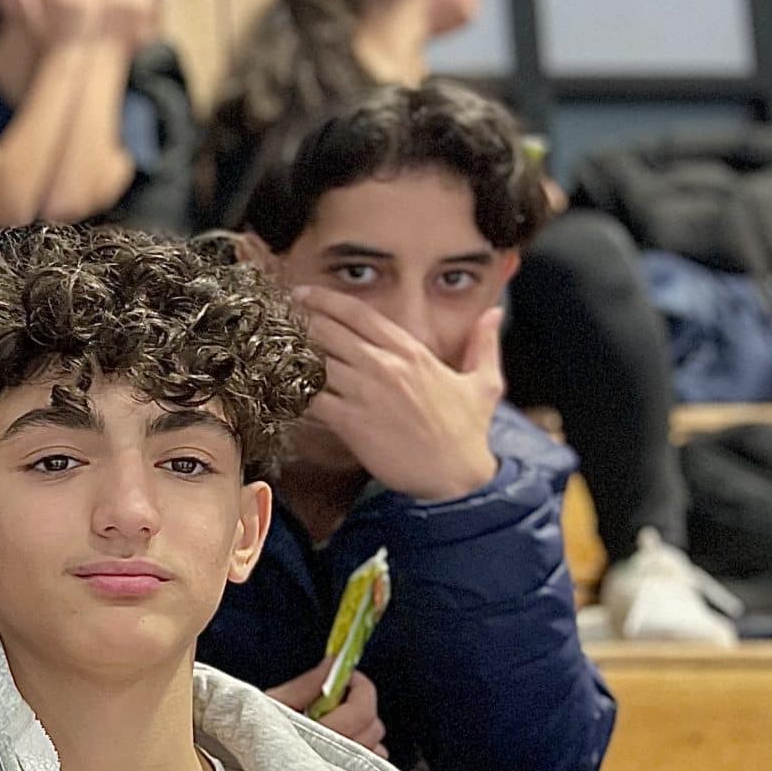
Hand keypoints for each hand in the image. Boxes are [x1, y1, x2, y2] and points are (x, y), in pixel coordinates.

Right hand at [268, 660, 386, 757]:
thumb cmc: (251, 742)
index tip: (346, 678)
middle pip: (373, 727)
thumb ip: (307, 685)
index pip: (362, 710)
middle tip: (336, 700)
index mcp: (320, 738)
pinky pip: (371, 764)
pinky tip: (339, 747)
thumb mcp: (273, 706)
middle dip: (360, 707)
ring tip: (335, 727)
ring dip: (362, 731)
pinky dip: (363, 750)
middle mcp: (337, 760)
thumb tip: (332, 665)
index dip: (359, 687)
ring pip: (376, 747)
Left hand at [296, 289, 502, 502]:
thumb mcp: (484, 382)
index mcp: (411, 352)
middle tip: (281, 321)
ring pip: (316, 362)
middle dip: (302, 323)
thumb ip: (484, 343)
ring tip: (277, 354)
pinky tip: (283, 392)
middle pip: (329, 332)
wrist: (457, 477)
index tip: (303, 293)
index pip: (359, 314)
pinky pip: (311, 401)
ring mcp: (365, 394)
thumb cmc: (468, 432)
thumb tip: (495, 312)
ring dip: (294, 357)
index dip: (326, 300)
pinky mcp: (351, 423)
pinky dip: (295, 394)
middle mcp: (385, 367)